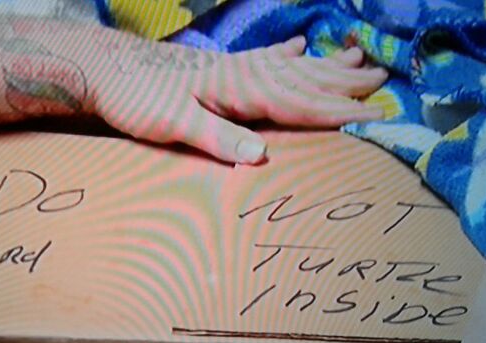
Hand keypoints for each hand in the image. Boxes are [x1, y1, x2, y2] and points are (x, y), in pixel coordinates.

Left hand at [90, 36, 386, 163]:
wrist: (102, 67)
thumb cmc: (135, 97)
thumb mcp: (171, 122)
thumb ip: (216, 137)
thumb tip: (260, 155)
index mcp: (237, 89)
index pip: (297, 103)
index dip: (336, 111)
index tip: (374, 116)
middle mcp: (242, 73)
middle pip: (303, 78)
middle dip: (343, 84)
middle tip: (383, 82)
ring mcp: (232, 66)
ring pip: (291, 65)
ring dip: (325, 65)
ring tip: (357, 59)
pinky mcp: (219, 66)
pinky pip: (264, 57)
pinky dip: (286, 53)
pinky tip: (298, 45)